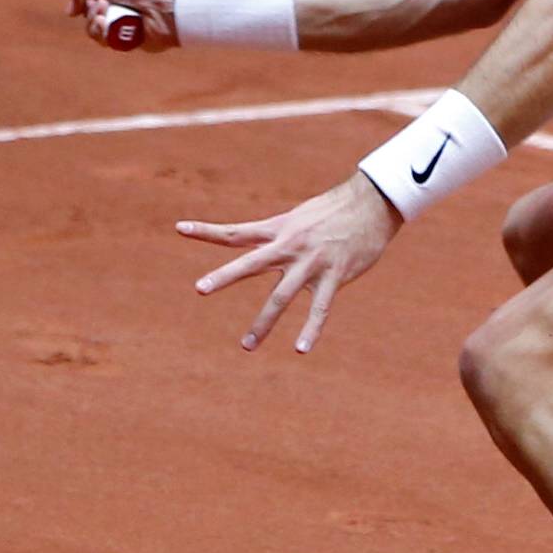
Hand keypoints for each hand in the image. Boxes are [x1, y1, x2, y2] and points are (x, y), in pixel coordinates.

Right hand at [70, 0, 179, 50]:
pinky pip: (103, 39)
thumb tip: (72, 11)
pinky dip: (100, 32)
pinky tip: (105, 25)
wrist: (168, 6)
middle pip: (90, 8)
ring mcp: (126, 18)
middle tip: (100, 3)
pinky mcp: (128, 37)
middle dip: (89, 7)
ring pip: (93, 25)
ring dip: (93, 20)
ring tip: (103, 13)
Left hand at [178, 175, 402, 353]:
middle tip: (200, 289)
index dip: (207, 231)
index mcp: (279, 230)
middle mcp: (290, 246)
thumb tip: (268, 248)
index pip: (236, 232)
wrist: (374, 204)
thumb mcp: (301, 218)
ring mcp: (312, 262)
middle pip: (251, 262)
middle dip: (225, 277)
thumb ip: (281, 235)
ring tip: (247, 346)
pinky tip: (301, 348)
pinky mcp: (335, 276)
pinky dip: (311, 329)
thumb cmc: (336, 210)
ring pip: (282, 296)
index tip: (179, 228)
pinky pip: (320, 308)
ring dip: (263, 322)